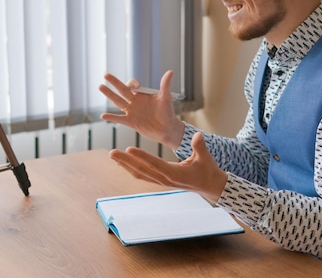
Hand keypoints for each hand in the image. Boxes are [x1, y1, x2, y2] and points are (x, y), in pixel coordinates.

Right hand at [99, 70, 184, 149]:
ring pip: (118, 101)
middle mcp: (135, 102)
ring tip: (100, 86)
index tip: (137, 86)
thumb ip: (165, 85)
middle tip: (105, 74)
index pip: (132, 85)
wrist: (168, 129)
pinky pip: (119, 119)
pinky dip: (111, 117)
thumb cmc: (168, 113)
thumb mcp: (166, 97)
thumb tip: (170, 72)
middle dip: (114, 82)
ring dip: (109, 94)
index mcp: (142, 95)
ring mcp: (132, 112)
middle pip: (122, 90)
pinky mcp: (131, 122)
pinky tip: (103, 115)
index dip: (132, 83)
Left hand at [109, 132, 227, 203]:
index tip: (129, 149)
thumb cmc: (208, 170)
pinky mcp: (160, 181)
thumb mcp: (206, 157)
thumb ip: (200, 146)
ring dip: (125, 165)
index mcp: (175, 174)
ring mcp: (161, 182)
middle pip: (142, 170)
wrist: (209, 186)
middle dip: (126, 161)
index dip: (142, 156)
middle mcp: (165, 179)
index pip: (155, 164)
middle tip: (112, 152)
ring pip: (139, 174)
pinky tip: (123, 162)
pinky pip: (143, 175)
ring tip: (113, 155)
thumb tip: (198, 135)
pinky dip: (131, 168)